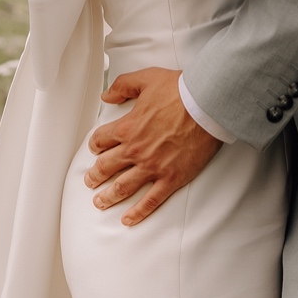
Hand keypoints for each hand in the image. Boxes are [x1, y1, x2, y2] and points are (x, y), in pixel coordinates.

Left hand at [86, 67, 221, 225]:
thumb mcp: (146, 78)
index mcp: (127, 127)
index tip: (95, 149)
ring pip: (123, 187)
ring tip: (100, 202)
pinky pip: (151, 200)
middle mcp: (135, 150)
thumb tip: (107, 95)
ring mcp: (152, 167)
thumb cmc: (180, 90)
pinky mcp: (171, 178)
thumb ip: (123, 86)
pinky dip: (138, 212)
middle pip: (106, 167)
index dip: (95, 145)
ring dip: (108, 197)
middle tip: (90, 181)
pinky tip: (128, 219)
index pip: (100, 140)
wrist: (207, 105)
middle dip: (95, 176)